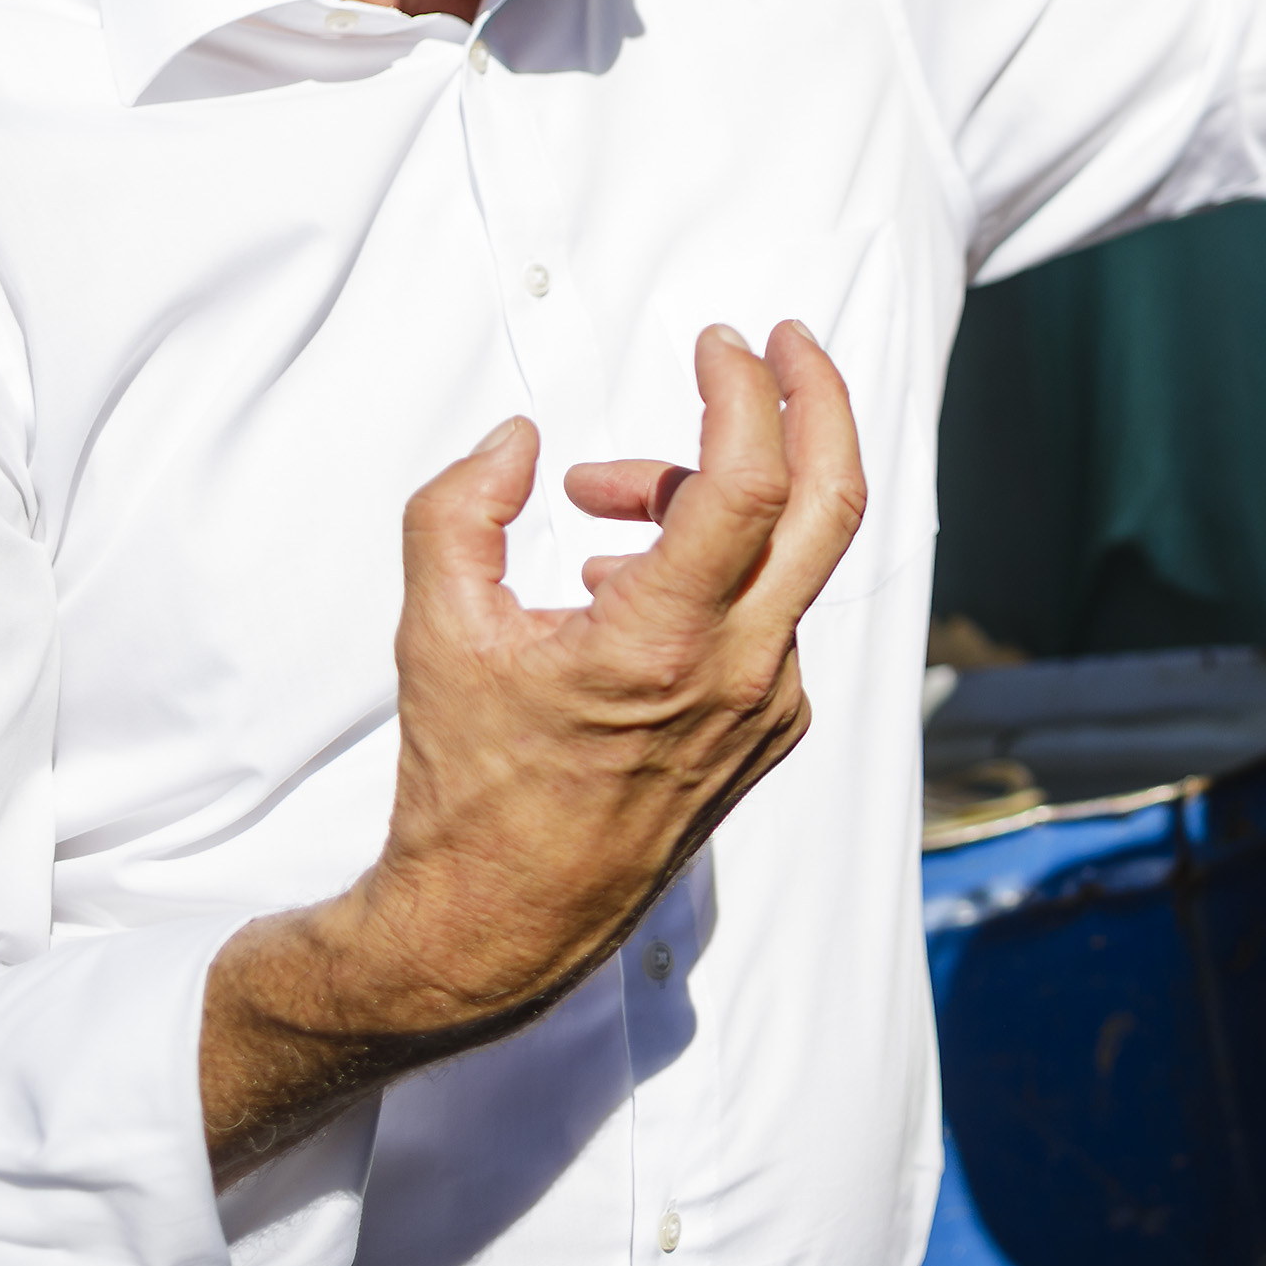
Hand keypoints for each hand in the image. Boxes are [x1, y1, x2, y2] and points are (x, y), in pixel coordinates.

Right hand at [202, 321, 867, 1176]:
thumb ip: (461, 509)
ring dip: (710, 497)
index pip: (750, 479)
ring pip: (784, 559)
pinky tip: (621, 581)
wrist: (497, 924)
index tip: (718, 341)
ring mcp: (767, 709)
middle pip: (831, 502)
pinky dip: (715, 566)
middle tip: (780, 342)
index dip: (745, 391)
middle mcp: (743, 675)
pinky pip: (768, 614)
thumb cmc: (465, 783)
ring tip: (601, 501)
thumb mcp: (434, 631)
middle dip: (817, 402)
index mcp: (668, 644)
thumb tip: (519, 440)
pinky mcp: (768, 734)